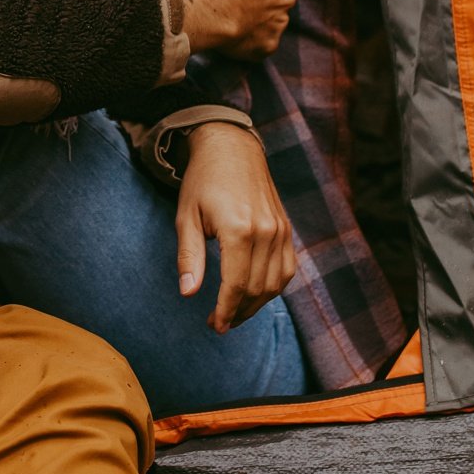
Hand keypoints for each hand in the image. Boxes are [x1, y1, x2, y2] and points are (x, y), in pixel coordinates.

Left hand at [175, 122, 296, 331]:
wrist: (231, 147)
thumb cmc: (203, 181)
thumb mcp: (186, 217)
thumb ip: (189, 257)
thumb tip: (188, 293)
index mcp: (239, 230)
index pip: (236, 286)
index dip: (225, 311)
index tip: (215, 326)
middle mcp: (266, 232)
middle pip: (257, 289)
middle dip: (238, 312)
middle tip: (219, 323)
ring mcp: (281, 230)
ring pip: (275, 283)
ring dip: (256, 304)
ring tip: (234, 312)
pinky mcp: (286, 228)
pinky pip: (287, 268)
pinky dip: (273, 287)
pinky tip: (254, 293)